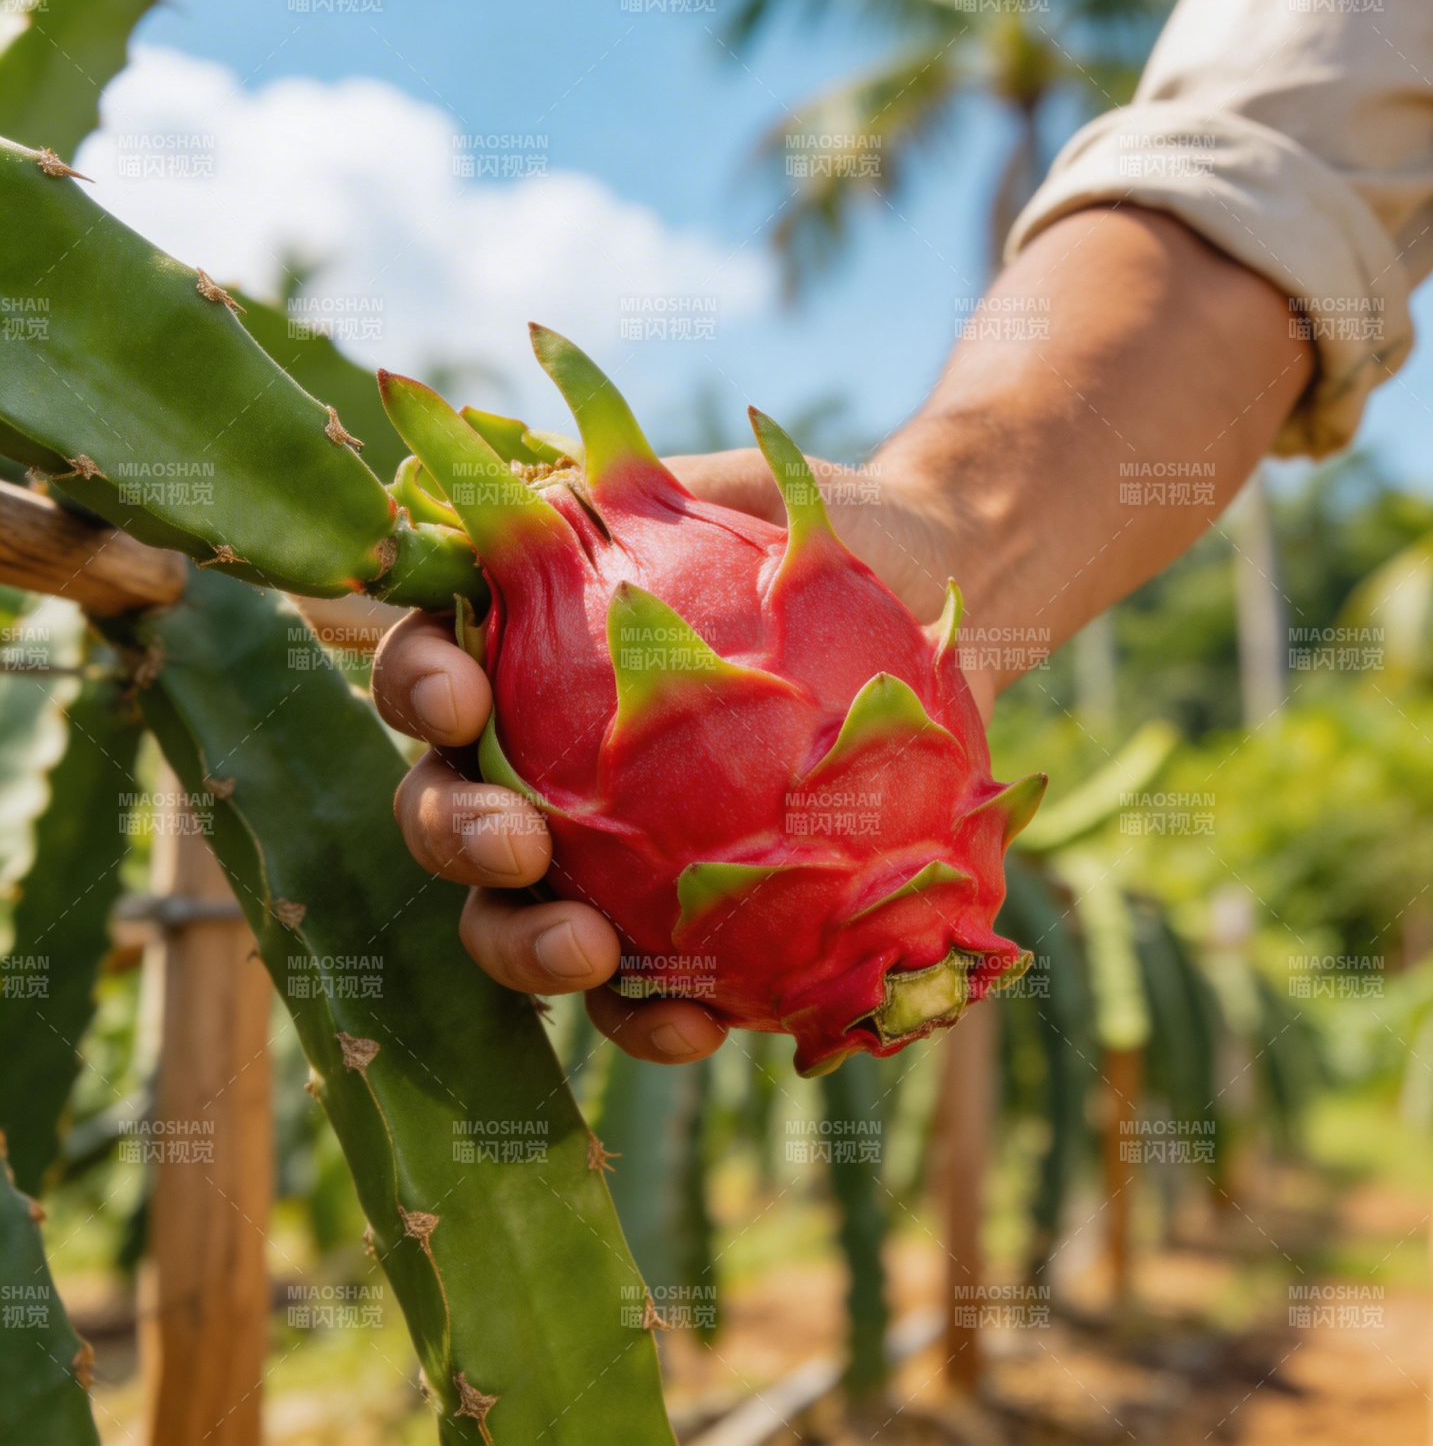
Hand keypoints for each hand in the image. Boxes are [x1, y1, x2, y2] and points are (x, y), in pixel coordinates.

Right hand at [371, 450, 971, 1063]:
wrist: (933, 609)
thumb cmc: (817, 542)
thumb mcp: (732, 493)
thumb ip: (629, 495)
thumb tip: (526, 486)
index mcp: (521, 653)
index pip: (429, 668)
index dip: (417, 687)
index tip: (459, 698)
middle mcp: (536, 761)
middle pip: (444, 810)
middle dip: (457, 837)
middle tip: (514, 848)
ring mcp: (600, 855)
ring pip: (514, 918)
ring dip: (528, 947)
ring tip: (587, 954)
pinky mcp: (676, 924)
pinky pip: (643, 990)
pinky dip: (654, 1018)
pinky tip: (701, 1029)